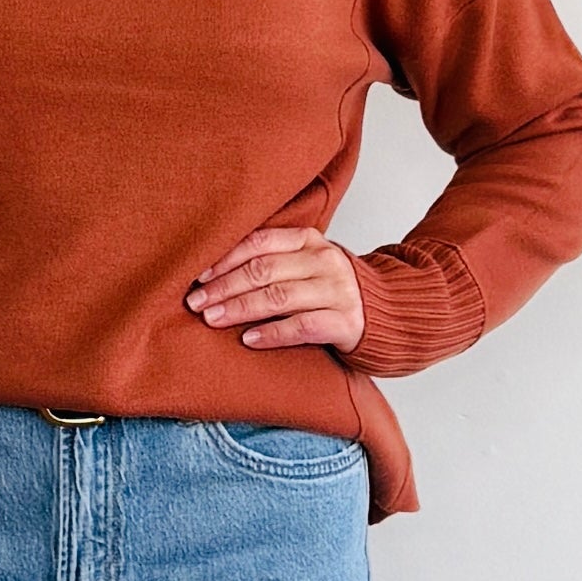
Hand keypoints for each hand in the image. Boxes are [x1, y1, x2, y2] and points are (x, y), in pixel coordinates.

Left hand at [185, 228, 367, 352]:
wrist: (386, 313)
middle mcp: (323, 261)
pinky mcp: (344, 322)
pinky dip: (272, 333)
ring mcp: (336, 291)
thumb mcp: (306, 264)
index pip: (260, 243)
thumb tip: (212, 272)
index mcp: (308, 241)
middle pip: (264, 270)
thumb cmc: (330, 290)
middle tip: (195, 302)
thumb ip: (272, 261)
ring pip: (279, 297)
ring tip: (212, 319)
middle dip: (224, 287)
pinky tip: (249, 339)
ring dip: (240, 308)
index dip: (225, 258)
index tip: (198, 276)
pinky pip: (302, 327)